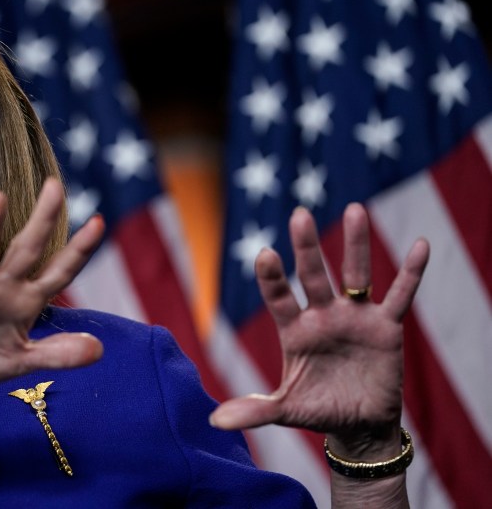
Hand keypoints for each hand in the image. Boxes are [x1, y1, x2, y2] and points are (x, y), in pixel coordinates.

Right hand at [0, 178, 104, 398]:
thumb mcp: (23, 360)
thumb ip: (57, 354)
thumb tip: (98, 349)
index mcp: (26, 300)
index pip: (59, 271)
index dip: (78, 250)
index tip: (99, 222)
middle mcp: (3, 287)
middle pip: (27, 248)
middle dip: (43, 219)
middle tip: (56, 186)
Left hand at [209, 203, 428, 441]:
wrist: (358, 424)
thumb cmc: (317, 409)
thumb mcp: (285, 410)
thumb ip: (254, 410)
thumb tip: (214, 422)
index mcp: (294, 330)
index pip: (278, 297)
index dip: (272, 277)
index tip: (265, 253)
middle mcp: (323, 315)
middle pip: (313, 275)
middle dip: (307, 247)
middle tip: (299, 215)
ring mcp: (354, 317)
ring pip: (355, 274)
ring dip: (356, 244)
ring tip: (354, 210)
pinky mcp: (386, 327)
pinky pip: (399, 296)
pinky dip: (410, 273)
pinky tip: (419, 245)